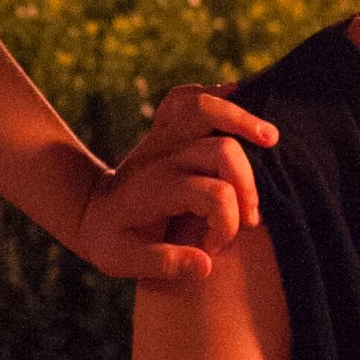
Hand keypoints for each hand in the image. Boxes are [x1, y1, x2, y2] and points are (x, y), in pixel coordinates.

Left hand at [74, 86, 280, 281]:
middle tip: (250, 218)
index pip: (217, 195)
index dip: (228, 225)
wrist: (87, 210)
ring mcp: (163, 136)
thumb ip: (165, 263)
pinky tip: (238, 99)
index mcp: (159, 188)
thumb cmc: (110, 239)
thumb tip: (206, 265)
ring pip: (206, 108)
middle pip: (223, 150)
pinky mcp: (164, 128)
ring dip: (242, 119)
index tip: (214, 249)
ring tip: (271, 139)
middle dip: (248, 184)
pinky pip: (188, 97)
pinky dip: (215, 95)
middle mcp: (165, 155)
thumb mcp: (124, 261)